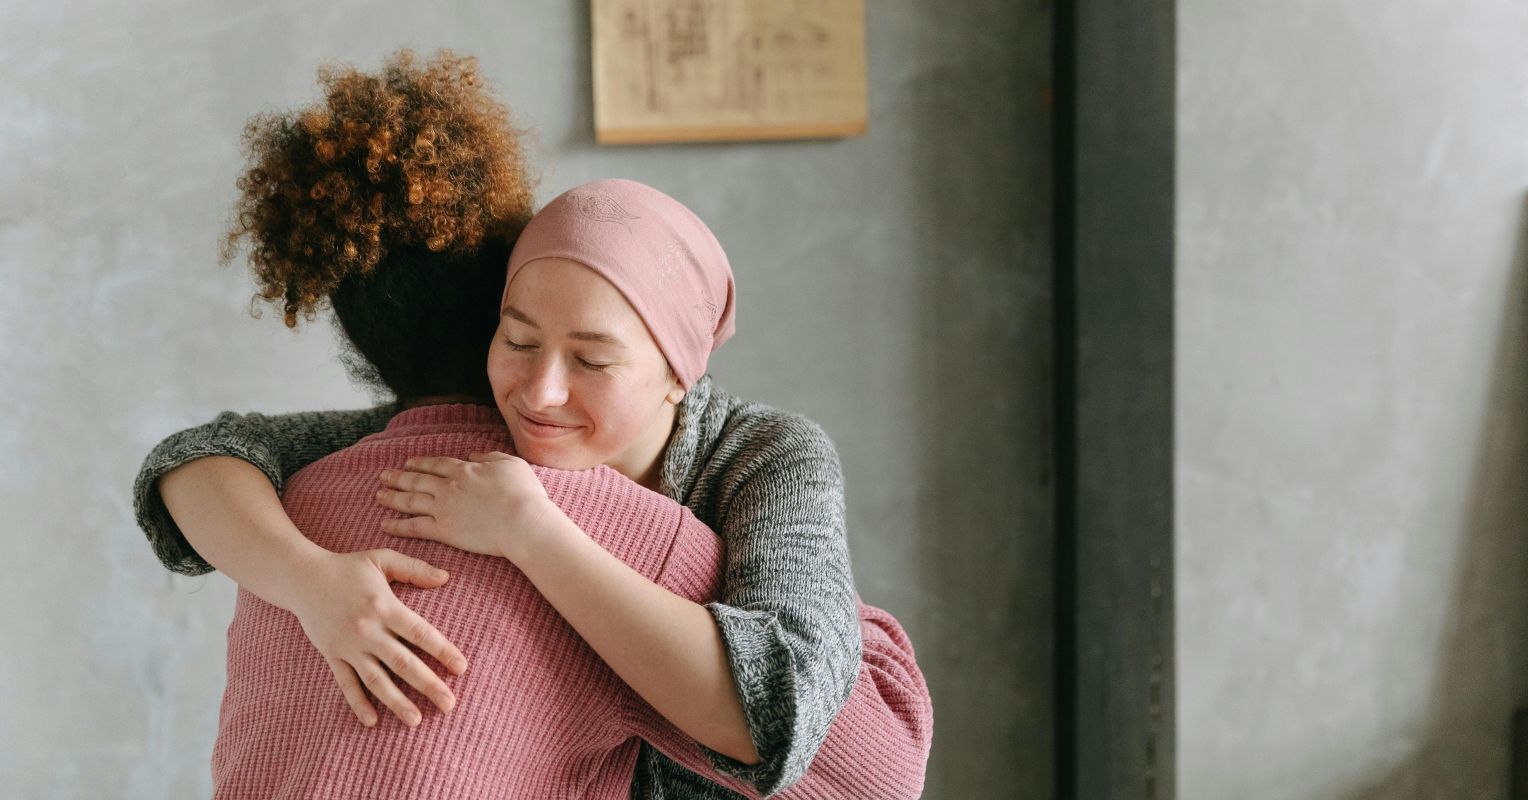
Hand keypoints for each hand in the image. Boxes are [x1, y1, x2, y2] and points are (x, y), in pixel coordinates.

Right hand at [283, 548, 469, 727]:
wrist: (301, 577)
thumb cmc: (347, 567)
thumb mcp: (382, 558)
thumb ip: (415, 569)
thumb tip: (446, 577)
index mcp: (384, 606)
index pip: (420, 633)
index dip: (443, 651)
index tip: (462, 668)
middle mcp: (368, 630)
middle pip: (403, 663)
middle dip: (428, 685)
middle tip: (450, 704)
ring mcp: (348, 646)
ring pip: (376, 680)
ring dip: (397, 702)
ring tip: (417, 720)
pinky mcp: (332, 655)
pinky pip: (346, 683)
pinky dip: (358, 703)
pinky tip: (372, 721)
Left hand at [375, 452, 566, 562]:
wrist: (522, 521)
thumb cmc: (524, 493)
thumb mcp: (511, 464)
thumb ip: (490, 457)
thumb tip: (474, 455)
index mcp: (465, 470)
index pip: (436, 464)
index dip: (421, 463)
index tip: (409, 463)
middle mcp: (449, 487)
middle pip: (417, 480)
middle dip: (399, 477)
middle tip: (384, 476)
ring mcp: (443, 508)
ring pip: (410, 501)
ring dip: (392, 497)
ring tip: (378, 495)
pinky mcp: (443, 531)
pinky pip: (414, 526)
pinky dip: (398, 525)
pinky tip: (385, 523)